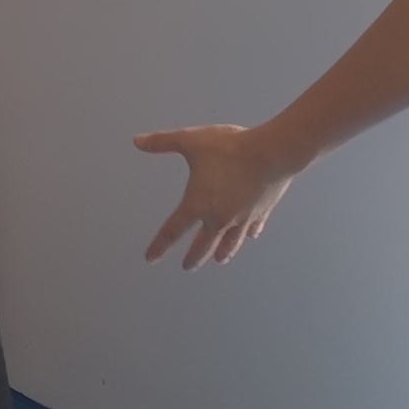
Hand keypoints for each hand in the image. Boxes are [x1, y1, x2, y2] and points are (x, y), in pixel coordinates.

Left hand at [132, 125, 303, 268]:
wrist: (271, 153)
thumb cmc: (228, 149)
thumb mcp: (190, 141)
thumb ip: (162, 142)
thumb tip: (136, 141)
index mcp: (198, 204)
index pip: (174, 230)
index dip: (160, 245)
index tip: (151, 259)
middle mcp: (219, 217)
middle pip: (204, 244)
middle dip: (194, 256)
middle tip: (187, 267)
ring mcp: (243, 217)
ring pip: (230, 241)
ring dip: (223, 251)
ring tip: (219, 260)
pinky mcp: (262, 211)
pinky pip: (252, 226)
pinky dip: (248, 233)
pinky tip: (250, 236)